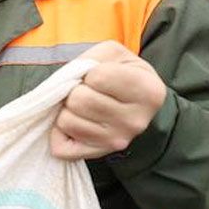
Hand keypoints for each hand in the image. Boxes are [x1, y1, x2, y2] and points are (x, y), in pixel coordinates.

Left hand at [50, 41, 166, 160]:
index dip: (90, 73)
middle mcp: (136, 121)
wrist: (135, 103)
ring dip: (67, 109)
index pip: (97, 77)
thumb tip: (66, 84)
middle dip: (75, 91)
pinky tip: (76, 123)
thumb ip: (91, 59)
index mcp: (148, 91)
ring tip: (83, 107)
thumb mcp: (113, 54)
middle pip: (79, 100)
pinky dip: (60, 132)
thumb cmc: (120, 72)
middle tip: (87, 92)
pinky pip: (61, 146)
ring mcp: (117, 141)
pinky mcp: (98, 154)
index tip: (100, 76)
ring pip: (67, 121)